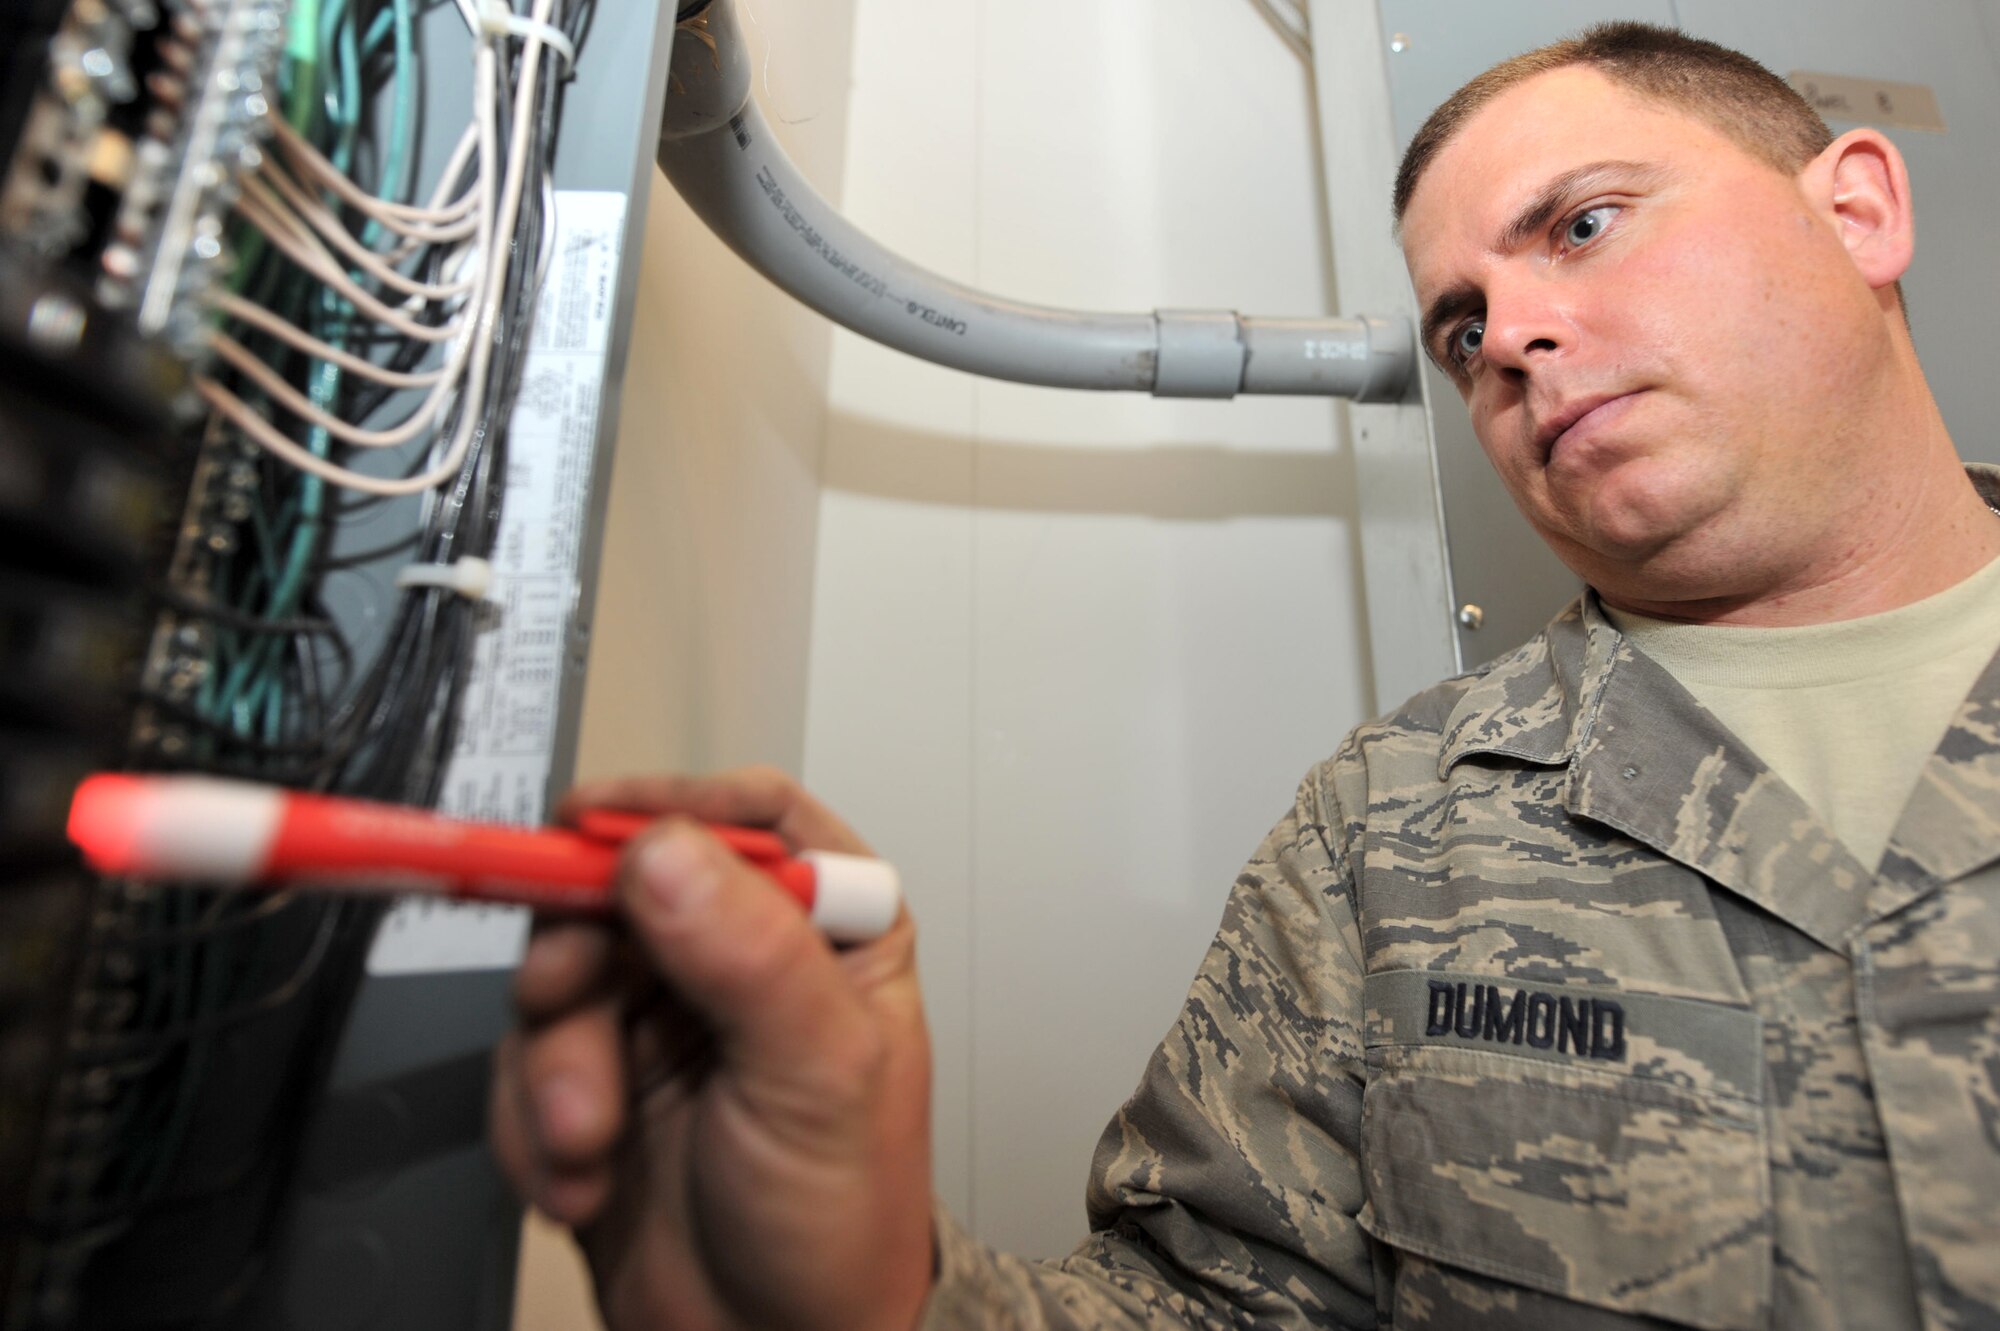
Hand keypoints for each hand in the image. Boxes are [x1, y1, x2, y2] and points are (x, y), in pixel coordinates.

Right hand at [490, 769, 934, 1330]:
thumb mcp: (818, 1076)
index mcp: (826, 929)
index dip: (667, 809)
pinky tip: (583, 1175)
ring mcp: (658, 1018)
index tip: (591, 829)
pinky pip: (520, 1061)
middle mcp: (736, 957)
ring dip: (556, 1066)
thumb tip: (667, 856)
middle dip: (579, 961)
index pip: (748, 818)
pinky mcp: (592, 1081)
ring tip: (590, 1138)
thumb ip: (750, 955)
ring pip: (558, 973)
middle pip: (620, 888)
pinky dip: (533, 1121)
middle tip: (564, 1005)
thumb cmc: (841, 1221)